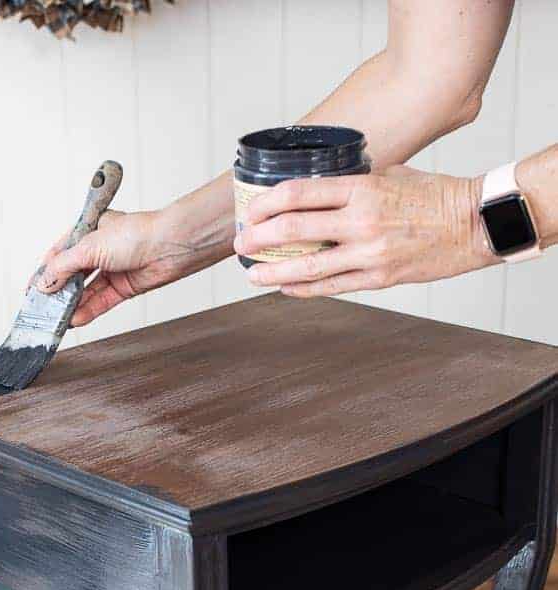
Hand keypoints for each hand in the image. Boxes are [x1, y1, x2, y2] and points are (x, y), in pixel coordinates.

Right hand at [34, 209, 186, 326]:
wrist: (170, 246)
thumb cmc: (135, 234)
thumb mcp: (89, 246)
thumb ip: (63, 266)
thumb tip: (43, 282)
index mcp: (88, 230)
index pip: (59, 253)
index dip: (44, 272)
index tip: (32, 290)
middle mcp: (99, 249)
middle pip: (72, 274)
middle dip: (57, 291)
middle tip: (42, 308)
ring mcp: (112, 268)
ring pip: (86, 290)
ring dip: (72, 304)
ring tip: (57, 318)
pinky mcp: (124, 286)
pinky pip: (101, 300)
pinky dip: (88, 310)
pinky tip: (75, 319)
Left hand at [233, 166, 495, 296]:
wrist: (476, 223)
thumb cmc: (436, 194)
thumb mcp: (392, 174)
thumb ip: (355, 181)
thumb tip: (319, 189)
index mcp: (362, 187)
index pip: (299, 193)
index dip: (266, 203)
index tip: (250, 211)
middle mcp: (361, 220)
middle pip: (294, 229)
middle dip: (259, 238)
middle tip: (241, 244)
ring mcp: (370, 253)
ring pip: (308, 266)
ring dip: (273, 272)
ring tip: (252, 274)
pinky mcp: (380, 278)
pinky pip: (332, 286)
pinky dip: (304, 289)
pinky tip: (286, 288)